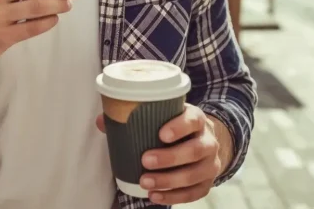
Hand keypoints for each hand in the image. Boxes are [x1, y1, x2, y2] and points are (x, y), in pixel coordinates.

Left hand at [95, 105, 224, 204]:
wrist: (203, 140)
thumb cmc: (176, 126)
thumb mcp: (163, 115)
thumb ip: (134, 116)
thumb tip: (102, 121)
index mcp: (197, 119)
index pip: (193, 120)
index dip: (179, 127)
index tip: (161, 134)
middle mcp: (209, 141)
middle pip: (195, 150)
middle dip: (170, 158)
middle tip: (145, 161)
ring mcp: (210, 164)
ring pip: (195, 174)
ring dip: (169, 181)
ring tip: (145, 182)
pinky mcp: (207, 183)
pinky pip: (194, 193)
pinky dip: (174, 197)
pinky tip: (155, 196)